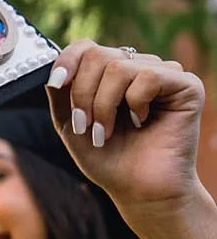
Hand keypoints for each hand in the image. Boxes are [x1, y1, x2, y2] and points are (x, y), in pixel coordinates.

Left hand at [45, 40, 206, 218]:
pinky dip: (135, 102)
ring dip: (104, 104)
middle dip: (83, 93)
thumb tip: (51, 69)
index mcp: (112, 74)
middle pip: (97, 55)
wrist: (139, 191)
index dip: (67, 61)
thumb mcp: (70, 125)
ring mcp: (164, 75)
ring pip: (119, 67)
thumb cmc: (109, 160)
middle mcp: (139, 68)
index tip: (57, 83)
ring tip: (107, 132)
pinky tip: (141, 122)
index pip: (87, 47)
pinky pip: (148, 76)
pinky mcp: (187, 86)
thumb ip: (60, 95)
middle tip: (85, 125)